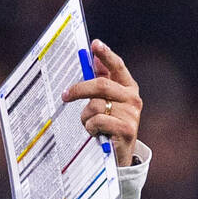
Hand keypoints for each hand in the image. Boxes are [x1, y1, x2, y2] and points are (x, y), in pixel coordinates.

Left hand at [61, 39, 142, 166]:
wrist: (119, 154)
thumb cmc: (109, 124)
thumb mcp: (106, 102)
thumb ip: (101, 81)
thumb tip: (93, 58)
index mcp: (128, 87)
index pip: (117, 66)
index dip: (106, 55)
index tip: (94, 44)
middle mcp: (133, 98)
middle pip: (101, 85)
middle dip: (79, 89)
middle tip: (65, 95)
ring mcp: (131, 114)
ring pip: (95, 106)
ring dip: (85, 117)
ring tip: (90, 124)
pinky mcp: (127, 130)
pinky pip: (98, 121)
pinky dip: (91, 127)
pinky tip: (96, 133)